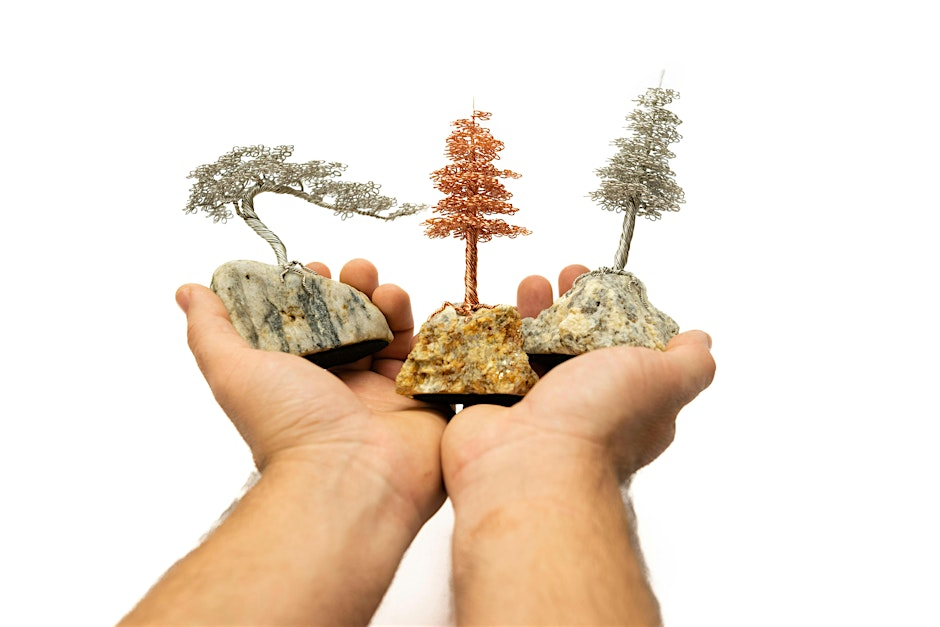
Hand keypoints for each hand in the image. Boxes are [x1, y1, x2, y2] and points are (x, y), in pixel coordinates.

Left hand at [176, 258, 449, 527]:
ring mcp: (383, 392)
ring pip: (387, 331)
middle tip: (353, 269)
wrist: (350, 478)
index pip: (307, 324)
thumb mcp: (233, 371)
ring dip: (382, 297)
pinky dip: (412, 321)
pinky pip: (421, 352)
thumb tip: (187, 292)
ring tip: (377, 283)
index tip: (311, 268)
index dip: (309, 291)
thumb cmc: (288, 426)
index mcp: (298, 380)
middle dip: (351, 288)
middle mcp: (340, 385)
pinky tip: (398, 300)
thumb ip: (210, 329)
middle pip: (351, 322)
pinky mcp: (419, 396)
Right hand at [443, 264, 715, 494]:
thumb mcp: (663, 382)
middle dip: (571, 303)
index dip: (619, 312)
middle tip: (565, 274)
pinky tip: (496, 313)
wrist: (530, 465)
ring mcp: (535, 409)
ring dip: (532, 312)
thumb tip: (701, 342)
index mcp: (626, 401)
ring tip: (530, 283)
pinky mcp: (495, 407)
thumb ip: (690, 363)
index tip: (607, 284)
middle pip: (576, 343)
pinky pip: (492, 365)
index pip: (625, 349)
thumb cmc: (600, 423)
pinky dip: (494, 338)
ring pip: (533, 349)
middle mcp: (582, 407)